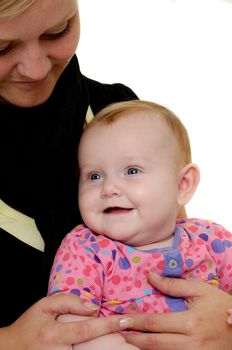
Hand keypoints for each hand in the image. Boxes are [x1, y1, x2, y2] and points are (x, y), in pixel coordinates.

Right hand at [0, 293, 132, 349]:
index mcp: (54, 334)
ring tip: (131, 347)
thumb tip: (92, 306)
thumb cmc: (30, 327)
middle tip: (138, 341)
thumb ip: (67, 301)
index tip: (126, 319)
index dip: (108, 324)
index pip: (86, 329)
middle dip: (117, 347)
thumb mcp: (43, 306)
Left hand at [124, 273, 231, 349]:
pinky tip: (148, 348)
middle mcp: (191, 343)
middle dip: (133, 339)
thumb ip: (173, 285)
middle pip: (154, 344)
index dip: (135, 322)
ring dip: (143, 349)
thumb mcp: (200, 290)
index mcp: (190, 323)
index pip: (154, 323)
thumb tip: (150, 275)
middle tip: (119, 332)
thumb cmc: (220, 306)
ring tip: (129, 341)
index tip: (121, 320)